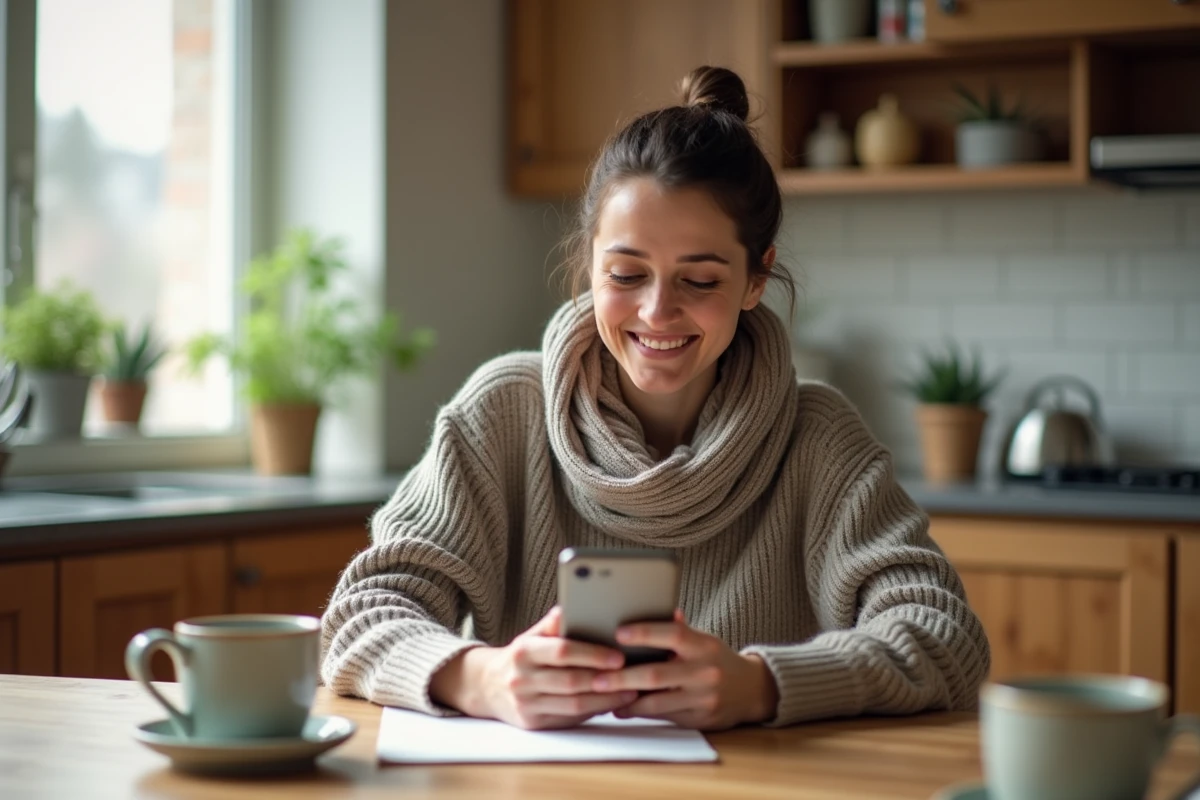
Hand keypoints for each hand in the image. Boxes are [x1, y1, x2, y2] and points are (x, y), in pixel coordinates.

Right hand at [429, 606, 637, 729]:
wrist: (488, 686)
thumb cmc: (523, 656)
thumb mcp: (533, 635)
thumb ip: (555, 623)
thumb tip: (573, 605)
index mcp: (524, 651)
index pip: (562, 652)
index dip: (592, 654)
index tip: (619, 656)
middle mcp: (522, 678)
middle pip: (571, 681)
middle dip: (605, 679)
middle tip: (633, 674)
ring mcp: (526, 703)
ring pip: (573, 705)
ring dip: (605, 699)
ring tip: (630, 690)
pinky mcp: (533, 723)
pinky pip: (569, 718)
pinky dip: (594, 711)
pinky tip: (612, 703)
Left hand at [590, 610, 778, 730]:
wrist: (752, 690)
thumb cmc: (716, 658)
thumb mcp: (703, 639)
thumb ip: (679, 629)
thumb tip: (657, 607)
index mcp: (704, 645)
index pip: (673, 634)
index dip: (645, 633)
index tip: (618, 633)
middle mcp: (705, 671)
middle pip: (657, 675)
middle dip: (623, 677)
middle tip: (596, 678)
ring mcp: (703, 698)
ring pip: (657, 702)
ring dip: (627, 701)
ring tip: (602, 696)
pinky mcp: (700, 719)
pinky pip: (664, 717)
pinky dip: (640, 713)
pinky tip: (622, 708)